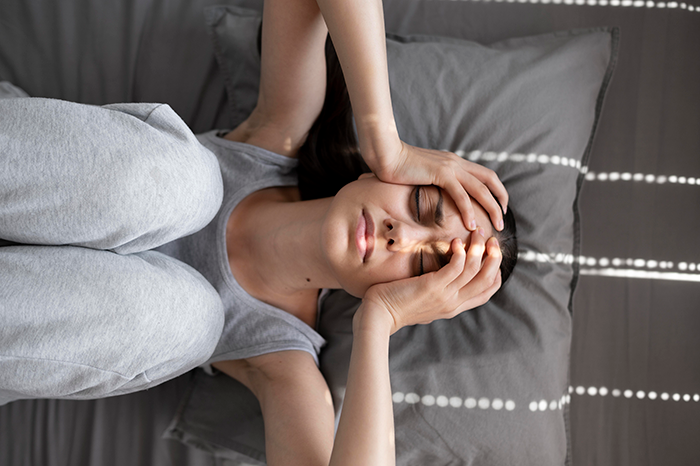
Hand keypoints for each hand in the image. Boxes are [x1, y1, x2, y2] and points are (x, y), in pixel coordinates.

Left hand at [361, 231, 501, 334]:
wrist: (379, 316)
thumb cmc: (397, 306)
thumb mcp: (426, 303)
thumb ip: (439, 293)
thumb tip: (443, 279)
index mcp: (455, 307)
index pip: (487, 291)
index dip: (496, 271)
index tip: (493, 254)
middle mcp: (454, 302)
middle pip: (488, 279)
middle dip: (494, 256)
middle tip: (491, 239)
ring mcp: (445, 295)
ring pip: (475, 269)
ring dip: (479, 248)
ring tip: (476, 233)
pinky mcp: (433, 286)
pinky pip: (456, 266)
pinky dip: (460, 252)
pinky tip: (456, 242)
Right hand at [371, 140, 508, 231]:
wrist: (385, 153)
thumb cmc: (397, 166)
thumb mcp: (422, 173)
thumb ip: (433, 181)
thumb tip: (436, 194)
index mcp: (454, 161)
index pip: (485, 174)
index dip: (496, 190)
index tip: (498, 206)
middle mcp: (456, 162)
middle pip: (490, 180)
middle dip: (500, 200)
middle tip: (502, 220)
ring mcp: (450, 167)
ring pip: (481, 189)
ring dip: (492, 208)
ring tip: (496, 226)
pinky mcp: (440, 174)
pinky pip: (461, 195)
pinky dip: (469, 211)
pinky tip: (471, 224)